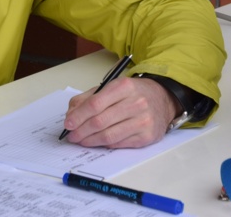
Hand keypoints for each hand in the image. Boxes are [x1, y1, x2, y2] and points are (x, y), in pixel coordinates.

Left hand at [61, 77, 178, 147]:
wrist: (162, 99)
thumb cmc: (132, 93)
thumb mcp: (111, 88)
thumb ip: (88, 98)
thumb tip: (71, 115)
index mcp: (124, 86)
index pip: (95, 104)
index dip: (78, 116)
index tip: (68, 124)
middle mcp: (136, 103)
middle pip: (100, 121)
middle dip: (81, 131)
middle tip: (71, 136)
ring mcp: (143, 121)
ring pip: (109, 135)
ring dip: (90, 140)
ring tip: (81, 141)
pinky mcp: (147, 137)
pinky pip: (119, 144)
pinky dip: (105, 144)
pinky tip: (97, 142)